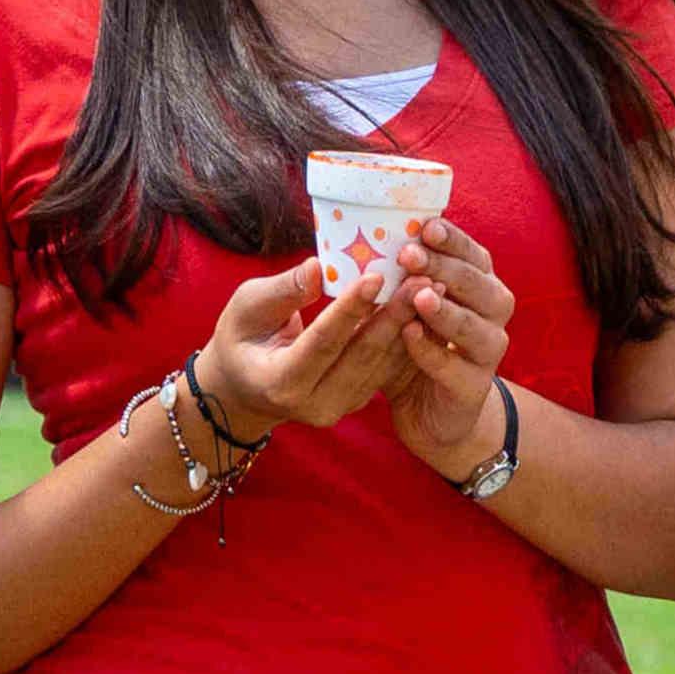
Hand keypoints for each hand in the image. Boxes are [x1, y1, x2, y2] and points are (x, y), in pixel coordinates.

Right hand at [199, 254, 418, 435]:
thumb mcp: (245, 308)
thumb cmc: (239, 339)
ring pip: (382, 363)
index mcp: (281, 383)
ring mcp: (341, 407)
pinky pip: (388, 369)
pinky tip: (428, 309)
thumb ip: (283, 290)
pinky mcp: (358, 401)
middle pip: (362, 355)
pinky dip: (409, 338)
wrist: (243, 390)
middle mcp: (315, 403)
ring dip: (410, 324)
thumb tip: (319, 266)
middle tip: (423, 278)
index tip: (377, 276)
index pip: (323, 342)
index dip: (350, 310)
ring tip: (435, 288)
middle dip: (395, 314)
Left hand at [388, 214, 519, 477]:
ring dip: (447, 311)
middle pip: (482, 287)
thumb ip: (399, 278)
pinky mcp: (473, 389)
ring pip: (477, 328)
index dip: (454, 240)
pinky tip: (409, 336)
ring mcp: (487, 354)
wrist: (429, 414)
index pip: (475, 257)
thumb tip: (367, 237)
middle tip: (409, 256)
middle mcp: (492, 316)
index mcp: (479, 288)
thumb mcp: (406, 307)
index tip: (425, 226)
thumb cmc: (415, 347)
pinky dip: (433, 351)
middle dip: (446, 269)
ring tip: (419, 297)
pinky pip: (456, 368)